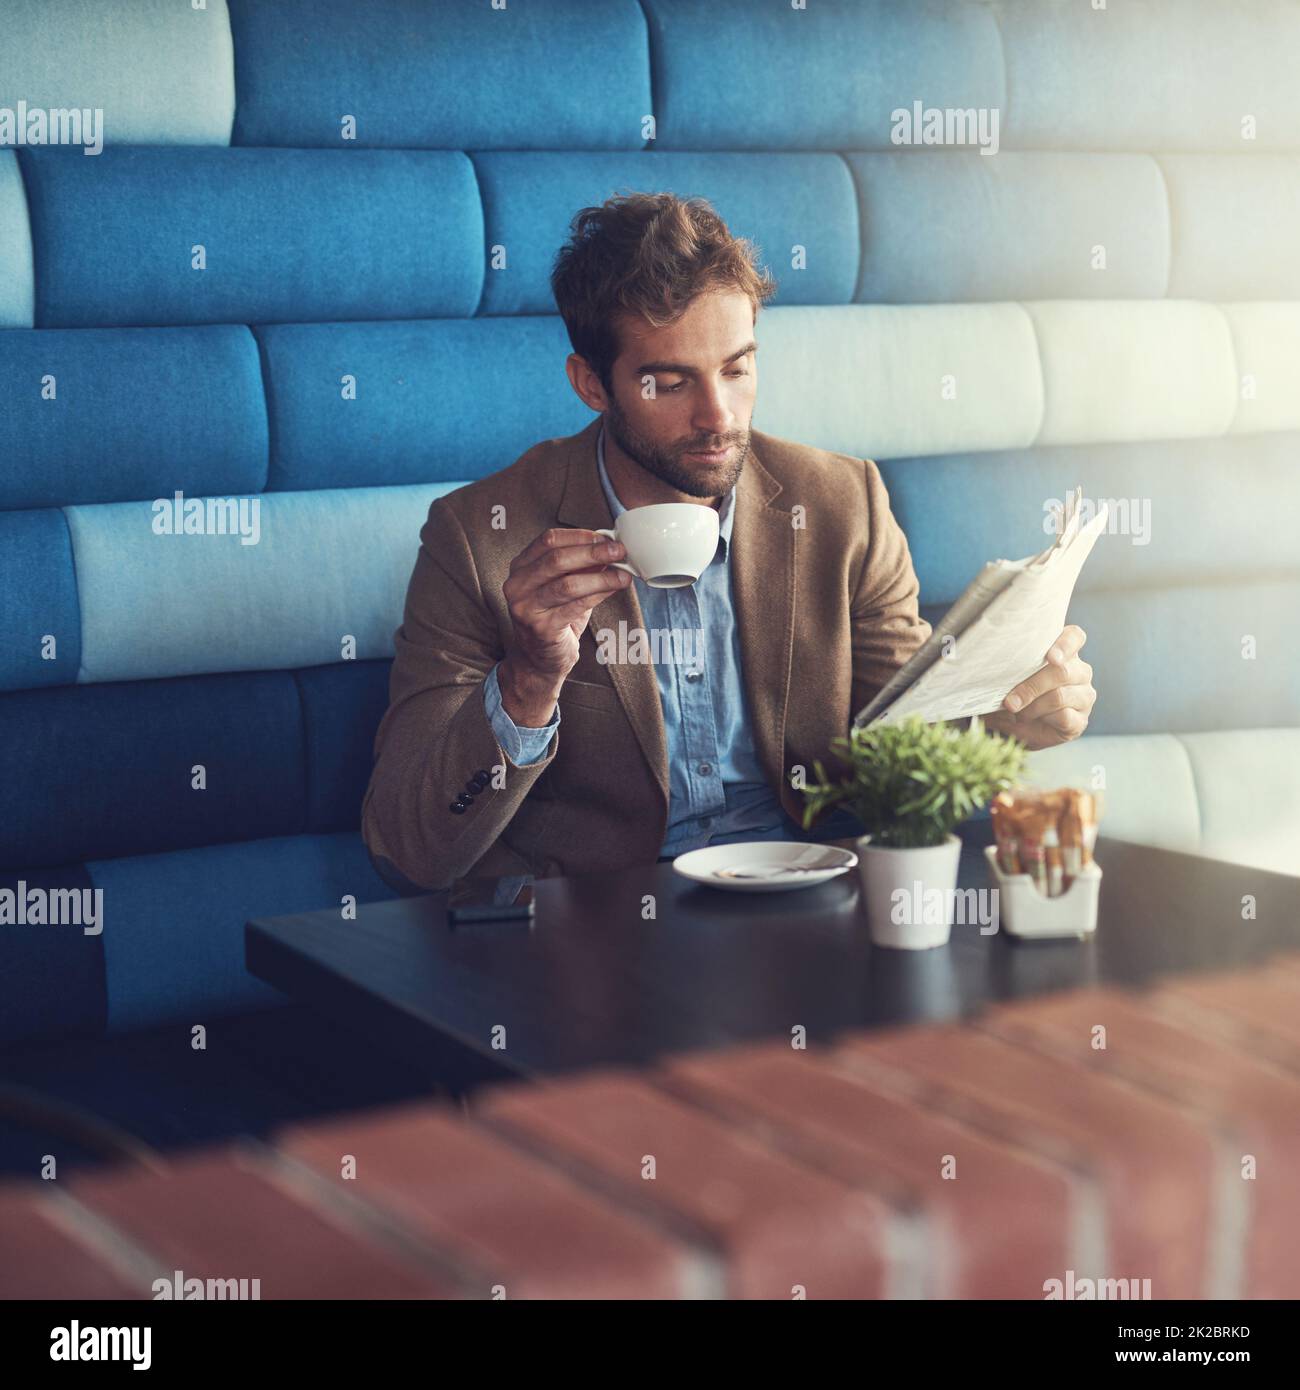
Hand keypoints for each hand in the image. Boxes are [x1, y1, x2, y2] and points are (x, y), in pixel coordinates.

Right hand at [499, 527, 630, 721]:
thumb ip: (579, 566)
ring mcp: (525, 608)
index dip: (580, 535)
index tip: (605, 537)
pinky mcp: (540, 628)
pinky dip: (599, 594)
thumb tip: (610, 545)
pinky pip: (575, 606)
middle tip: (619, 551)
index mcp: (520, 567)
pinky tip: (614, 588)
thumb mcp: (562, 586)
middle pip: (557, 559)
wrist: (538, 660)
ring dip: (601, 576)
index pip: (549, 540)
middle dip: (593, 552)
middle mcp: (516, 585)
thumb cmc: (554, 618)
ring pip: (568, 584)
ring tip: (624, 573)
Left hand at [981, 625, 1095, 750]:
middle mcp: (1079, 671)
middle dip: (1032, 686)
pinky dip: (1042, 719)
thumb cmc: (1011, 692)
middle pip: (1062, 671)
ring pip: (1061, 696)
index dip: (1065, 645)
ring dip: (1033, 706)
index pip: (1074, 637)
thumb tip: (993, 659)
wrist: (1012, 725)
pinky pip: (1065, 717)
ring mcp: (1083, 696)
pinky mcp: (1080, 720)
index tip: (1050, 657)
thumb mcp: (1007, 676)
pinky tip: (1029, 720)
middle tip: (1010, 701)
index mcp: (1064, 652)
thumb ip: (1010, 664)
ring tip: (1016, 712)